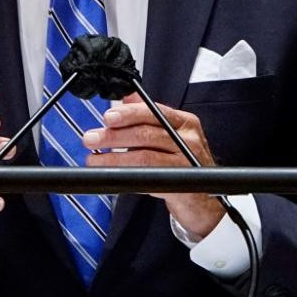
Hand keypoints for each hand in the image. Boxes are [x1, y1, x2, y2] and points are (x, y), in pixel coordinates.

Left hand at [82, 92, 224, 237]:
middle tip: (92, 138)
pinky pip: (149, 177)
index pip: (153, 112)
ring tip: (94, 159)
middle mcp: (188, 140)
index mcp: (185, 122)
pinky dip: (127, 175)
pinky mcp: (180, 185)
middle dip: (114, 136)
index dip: (128, 114)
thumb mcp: (171, 135)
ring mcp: (186, 162)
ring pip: (144, 156)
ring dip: (114, 158)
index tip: (107, 117)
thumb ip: (149, 116)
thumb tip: (127, 97)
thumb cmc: (184, 162)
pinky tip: (113, 175)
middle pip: (146, 133)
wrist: (204, 199)